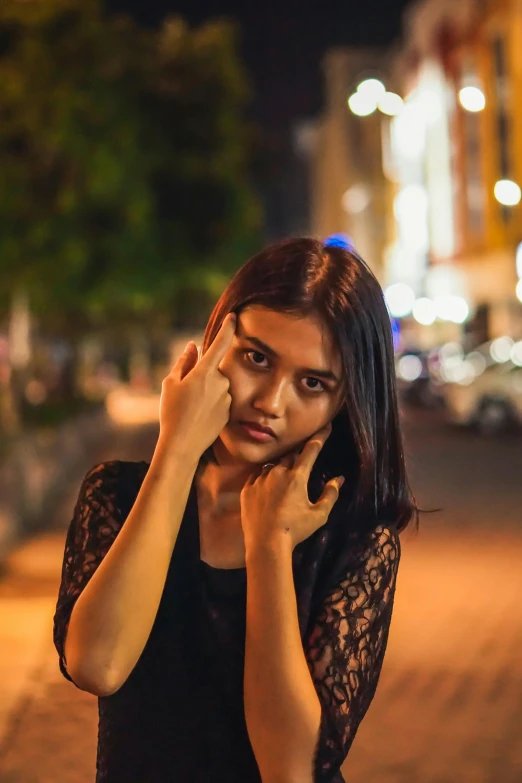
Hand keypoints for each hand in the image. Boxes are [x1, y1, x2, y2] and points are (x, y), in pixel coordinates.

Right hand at [157, 312, 235, 459]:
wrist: (183, 445)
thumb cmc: (172, 413)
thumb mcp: (170, 384)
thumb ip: (184, 363)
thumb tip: (192, 347)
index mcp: (205, 372)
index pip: (220, 343)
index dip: (228, 328)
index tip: (234, 317)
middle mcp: (221, 382)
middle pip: (213, 370)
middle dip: (201, 376)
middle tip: (185, 394)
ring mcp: (227, 398)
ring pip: (216, 386)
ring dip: (205, 391)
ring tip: (190, 408)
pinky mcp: (229, 411)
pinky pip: (220, 400)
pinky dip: (210, 404)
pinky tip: (198, 417)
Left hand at [239, 423, 344, 551]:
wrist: (266, 544)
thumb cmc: (296, 530)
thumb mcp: (319, 514)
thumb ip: (330, 494)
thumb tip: (339, 479)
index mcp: (297, 476)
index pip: (310, 450)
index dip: (320, 437)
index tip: (326, 427)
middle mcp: (277, 472)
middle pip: (290, 456)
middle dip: (298, 458)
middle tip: (302, 465)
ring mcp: (260, 479)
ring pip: (273, 465)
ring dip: (280, 468)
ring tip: (284, 481)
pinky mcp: (247, 488)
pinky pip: (257, 476)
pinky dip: (264, 477)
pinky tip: (268, 487)